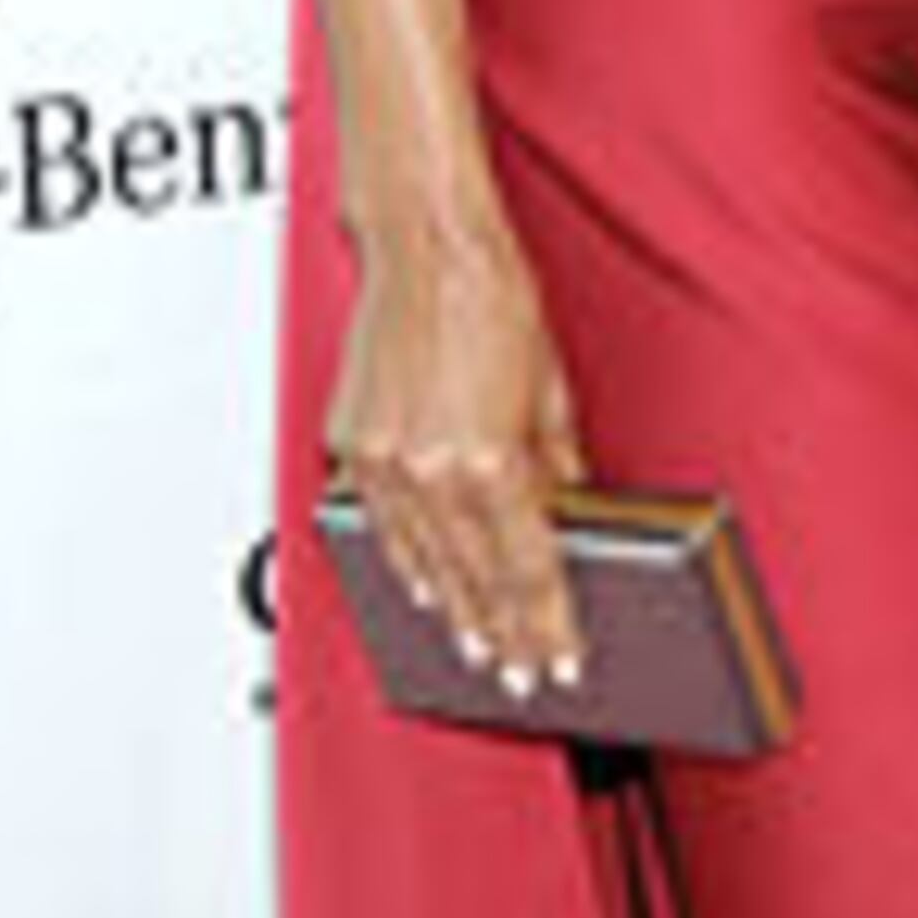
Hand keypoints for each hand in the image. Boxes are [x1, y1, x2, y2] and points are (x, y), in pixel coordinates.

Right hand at [326, 224, 588, 694]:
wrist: (423, 244)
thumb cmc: (488, 295)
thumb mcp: (550, 392)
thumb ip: (558, 466)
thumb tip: (565, 512)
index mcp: (486, 460)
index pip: (526, 569)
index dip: (546, 624)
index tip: (558, 659)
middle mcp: (430, 469)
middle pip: (472, 578)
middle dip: (500, 633)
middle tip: (518, 673)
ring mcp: (383, 461)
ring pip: (420, 562)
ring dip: (450, 609)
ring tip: (474, 643)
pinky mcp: (353, 444)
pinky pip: (381, 525)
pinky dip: (405, 559)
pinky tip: (420, 581)